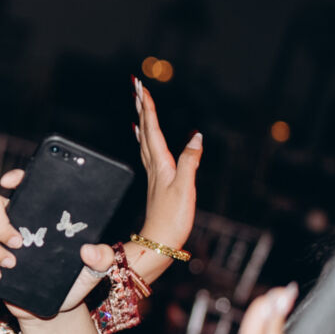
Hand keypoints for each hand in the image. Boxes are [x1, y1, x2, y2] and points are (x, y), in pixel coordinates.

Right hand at [0, 167, 104, 318]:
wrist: (54, 309)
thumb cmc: (72, 282)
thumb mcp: (93, 270)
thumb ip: (101, 258)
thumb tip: (90, 250)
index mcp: (37, 215)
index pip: (22, 186)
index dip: (13, 178)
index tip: (9, 183)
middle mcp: (13, 222)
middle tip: (18, 243)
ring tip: (11, 265)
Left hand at [126, 77, 201, 276]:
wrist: (160, 244)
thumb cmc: (172, 220)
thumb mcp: (186, 188)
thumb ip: (191, 161)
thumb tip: (197, 137)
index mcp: (161, 165)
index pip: (152, 130)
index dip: (148, 109)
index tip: (142, 89)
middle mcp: (154, 168)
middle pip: (146, 132)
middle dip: (143, 109)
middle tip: (138, 89)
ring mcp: (154, 176)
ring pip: (145, 142)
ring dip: (143, 123)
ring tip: (140, 109)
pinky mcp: (157, 185)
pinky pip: (149, 156)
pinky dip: (146, 142)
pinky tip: (146, 143)